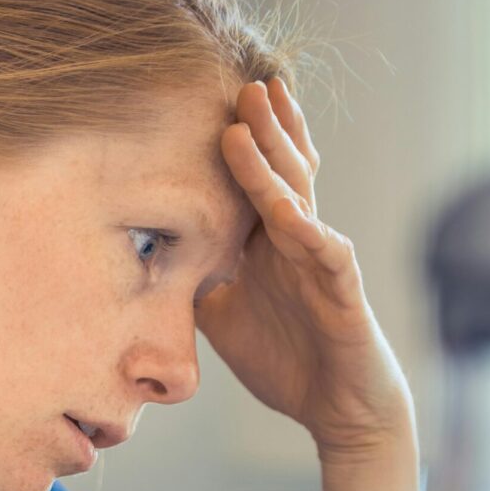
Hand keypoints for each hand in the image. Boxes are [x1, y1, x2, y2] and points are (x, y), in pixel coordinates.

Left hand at [195, 77, 415, 454]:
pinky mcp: (343, 292)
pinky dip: (306, 231)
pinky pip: (326, 254)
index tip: (213, 102)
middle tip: (240, 83)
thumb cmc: (284, 356)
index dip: (243, 143)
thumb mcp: (221, 316)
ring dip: (273, 161)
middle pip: (280, 173)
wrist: (335, 408)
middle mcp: (296, 242)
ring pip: (298, 199)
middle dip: (261, 128)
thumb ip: (194, 282)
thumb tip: (146, 261)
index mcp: (269, 244)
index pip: (255, 181)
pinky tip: (286, 209)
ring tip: (250, 121)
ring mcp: (321, 262)